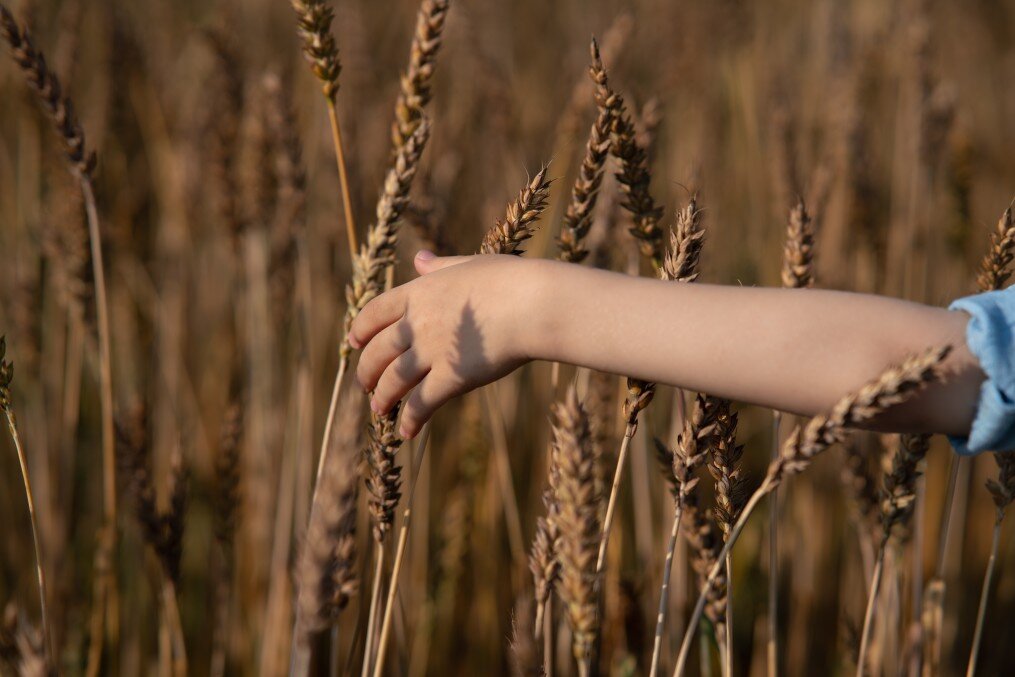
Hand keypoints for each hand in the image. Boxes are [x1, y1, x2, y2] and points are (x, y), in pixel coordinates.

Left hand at [349, 251, 540, 437]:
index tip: (353, 342)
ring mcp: (432, 350)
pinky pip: (421, 404)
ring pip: (393, 380)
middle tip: (365, 384)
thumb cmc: (510, 280)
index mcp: (420, 292)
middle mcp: (418, 322)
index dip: (360, 330)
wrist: (532, 303)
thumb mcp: (469, 264)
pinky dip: (410, 419)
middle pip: (378, 350)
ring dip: (382, 398)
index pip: (375, 313)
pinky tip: (407, 432)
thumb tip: (419, 259)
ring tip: (379, 410)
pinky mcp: (451, 377)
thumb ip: (440, 266)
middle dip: (366, 370)